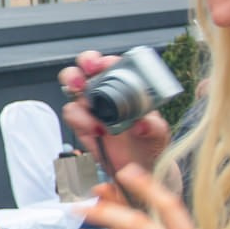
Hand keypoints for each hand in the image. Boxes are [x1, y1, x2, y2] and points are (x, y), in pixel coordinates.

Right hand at [58, 50, 169, 173]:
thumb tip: (142, 123)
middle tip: (83, 79)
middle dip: (79, 69)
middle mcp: (104, 92)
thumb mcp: (158, 132)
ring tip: (88, 107)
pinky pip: (72, 115)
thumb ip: (153, 126)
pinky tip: (95, 129)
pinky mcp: (81, 124)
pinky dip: (79, 120)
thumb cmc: (150, 143)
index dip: (103, 61)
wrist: (139, 167)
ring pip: (71, 89)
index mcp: (125, 85)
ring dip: (74, 93)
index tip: (102, 65)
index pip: (110, 65)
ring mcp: (91, 107)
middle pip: (84, 69)